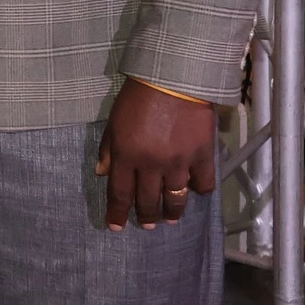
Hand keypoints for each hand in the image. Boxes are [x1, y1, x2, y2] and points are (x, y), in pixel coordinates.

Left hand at [95, 79, 216, 230]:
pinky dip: (199, 190)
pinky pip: (203, 183)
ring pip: (175, 198)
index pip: (120, 192)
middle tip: (146, 225)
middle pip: (147, 200)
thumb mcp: (114, 120)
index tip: (115, 226)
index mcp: (127, 154)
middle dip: (145, 216)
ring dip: (171, 212)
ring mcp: (179, 163)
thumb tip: (101, 173)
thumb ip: (108, 148)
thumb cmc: (139, 96)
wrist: (175, 78)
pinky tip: (195, 193)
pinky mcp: (203, 157)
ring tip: (169, 218)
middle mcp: (152, 164)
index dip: (117, 212)